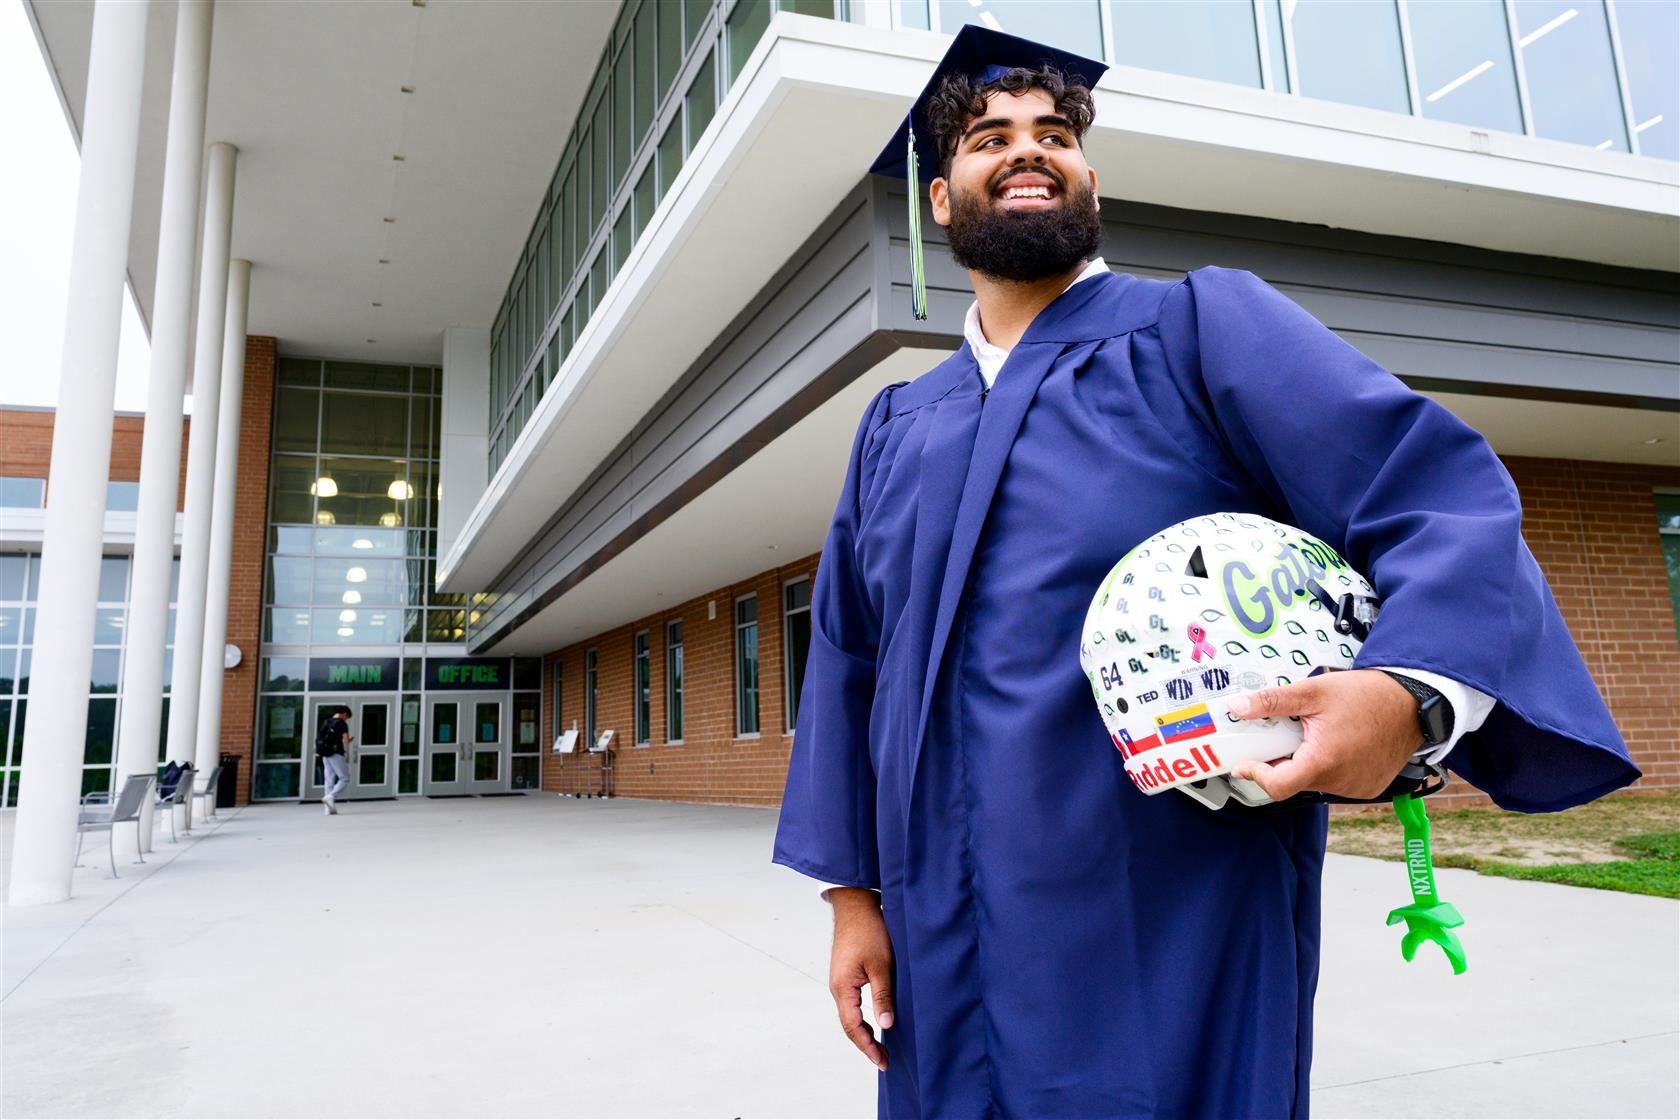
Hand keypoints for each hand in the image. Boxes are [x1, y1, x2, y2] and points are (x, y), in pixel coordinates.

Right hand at [827, 887, 894, 1071]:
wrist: (856, 905)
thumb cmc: (869, 930)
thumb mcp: (881, 965)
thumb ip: (883, 996)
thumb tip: (886, 1025)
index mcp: (842, 988)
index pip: (853, 1027)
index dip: (867, 1047)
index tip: (882, 1061)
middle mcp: (837, 988)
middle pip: (849, 1025)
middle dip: (866, 1044)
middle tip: (885, 1060)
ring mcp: (840, 981)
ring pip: (850, 1015)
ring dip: (865, 1032)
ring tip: (882, 1046)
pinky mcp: (846, 974)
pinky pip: (852, 1004)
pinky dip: (863, 1018)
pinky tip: (876, 1021)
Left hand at [1227, 669, 1420, 800]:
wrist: (1413, 703)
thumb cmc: (1368, 695)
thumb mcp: (1313, 692)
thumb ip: (1272, 702)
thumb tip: (1238, 707)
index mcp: (1324, 761)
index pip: (1278, 786)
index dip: (1256, 775)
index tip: (1244, 763)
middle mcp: (1341, 781)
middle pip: (1294, 780)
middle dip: (1282, 759)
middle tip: (1284, 734)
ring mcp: (1356, 788)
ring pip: (1314, 781)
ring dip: (1306, 762)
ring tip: (1317, 733)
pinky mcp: (1368, 788)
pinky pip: (1336, 782)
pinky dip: (1328, 766)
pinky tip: (1337, 743)